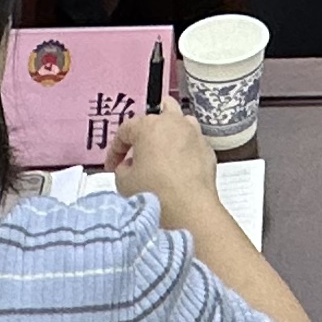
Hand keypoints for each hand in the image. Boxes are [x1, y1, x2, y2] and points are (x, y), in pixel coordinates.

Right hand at [109, 105, 222, 221]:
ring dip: (168, 135)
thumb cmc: (154, 193)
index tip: (113, 166)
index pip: (125, 130)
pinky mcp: (208, 150)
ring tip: (160, 155)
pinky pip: (192, 144)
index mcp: (149, 125)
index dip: (115, 149)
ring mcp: (194, 134)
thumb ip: (121, 169)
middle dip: (146, 130)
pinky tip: (178, 169)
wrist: (189, 209)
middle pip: (158, 112)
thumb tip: (128, 167)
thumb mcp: (124, 183)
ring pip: (180, 123)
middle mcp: (174, 123)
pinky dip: (184, 151)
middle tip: (138, 151)